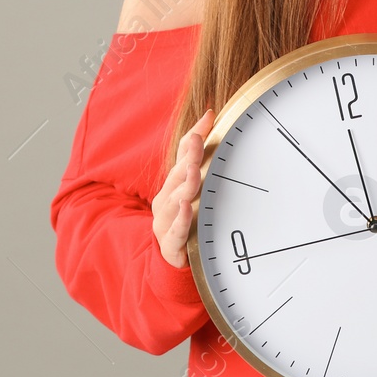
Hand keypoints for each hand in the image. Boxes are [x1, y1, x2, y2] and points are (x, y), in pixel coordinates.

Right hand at [153, 108, 214, 268]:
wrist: (172, 261)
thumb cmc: (186, 221)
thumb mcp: (194, 190)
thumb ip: (200, 158)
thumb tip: (210, 116)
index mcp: (172, 185)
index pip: (181, 155)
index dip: (193, 137)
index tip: (209, 119)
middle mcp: (165, 199)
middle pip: (177, 175)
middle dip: (188, 158)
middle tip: (199, 141)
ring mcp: (165, 221)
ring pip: (174, 201)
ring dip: (185, 185)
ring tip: (194, 172)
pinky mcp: (170, 244)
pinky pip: (176, 230)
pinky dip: (182, 218)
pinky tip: (187, 207)